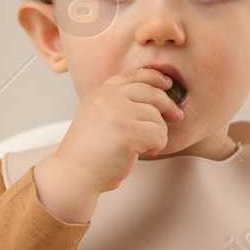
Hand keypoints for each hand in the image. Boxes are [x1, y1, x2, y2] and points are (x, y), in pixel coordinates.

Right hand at [54, 68, 184, 194]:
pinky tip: (145, 152)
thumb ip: (118, 105)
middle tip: (176, 116)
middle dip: (168, 106)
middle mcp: (108, 98)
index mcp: (101, 93)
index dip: (155, 78)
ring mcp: (118, 113)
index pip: (134, 76)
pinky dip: (157, 145)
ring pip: (157, 116)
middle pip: (151, 93)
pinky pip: (159, 134)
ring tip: (145, 145)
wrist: (74, 173)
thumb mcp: (97, 117)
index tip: (167, 85)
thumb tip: (155, 103)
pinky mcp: (128, 131)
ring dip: (157, 133)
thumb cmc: (87, 153)